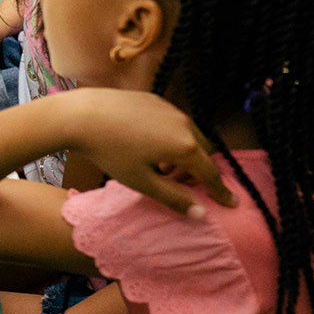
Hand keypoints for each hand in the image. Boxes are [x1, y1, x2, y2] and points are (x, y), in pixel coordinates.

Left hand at [59, 90, 236, 217]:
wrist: (82, 115)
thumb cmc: (111, 152)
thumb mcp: (142, 182)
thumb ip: (174, 198)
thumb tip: (201, 214)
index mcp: (185, 147)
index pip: (211, 174)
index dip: (220, 191)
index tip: (231, 203)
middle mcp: (185, 124)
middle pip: (204, 152)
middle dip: (199, 171)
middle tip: (181, 185)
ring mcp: (171, 109)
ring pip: (190, 136)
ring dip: (185, 154)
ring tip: (160, 167)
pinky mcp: (156, 99)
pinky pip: (174, 122)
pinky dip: (172, 137)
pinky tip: (148, 146)